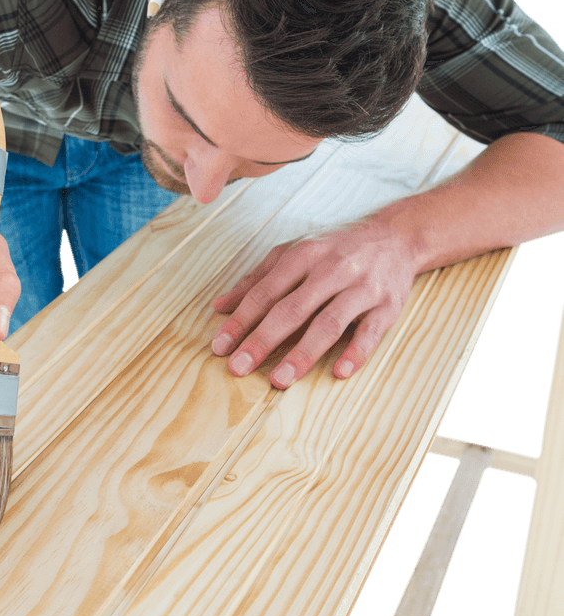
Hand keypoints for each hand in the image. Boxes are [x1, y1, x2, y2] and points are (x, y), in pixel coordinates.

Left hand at [210, 219, 418, 387]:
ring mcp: (362, 287)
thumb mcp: (294, 253)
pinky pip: (371, 332)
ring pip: (329, 323)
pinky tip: (339, 372)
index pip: (266, 292)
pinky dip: (356, 352)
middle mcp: (332, 269)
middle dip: (263, 340)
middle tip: (239, 367)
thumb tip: (219, 307)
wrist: (396, 236)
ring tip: (279, 380)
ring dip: (303, 353)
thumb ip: (256, 279)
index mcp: (304, 255)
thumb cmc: (335, 249)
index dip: (241, 320)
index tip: (220, 347)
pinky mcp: (388, 305)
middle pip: (292, 309)